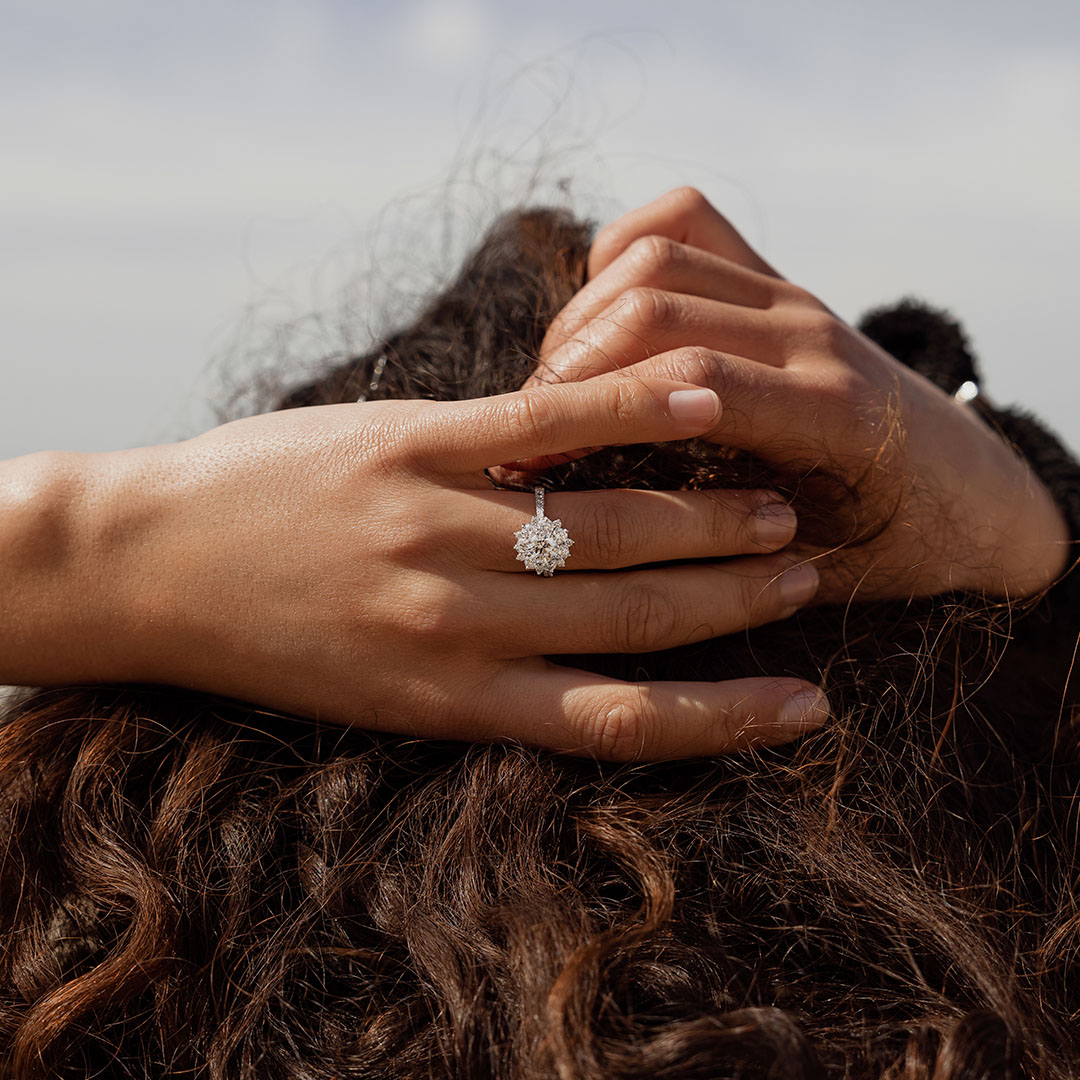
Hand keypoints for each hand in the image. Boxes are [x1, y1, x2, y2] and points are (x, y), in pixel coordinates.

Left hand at [21, 375, 826, 759]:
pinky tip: (700, 397)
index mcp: (457, 701)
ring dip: (709, 517)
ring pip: (611, 526)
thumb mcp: (377, 687)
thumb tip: (577, 645)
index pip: (626, 719)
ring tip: (776, 509)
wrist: (147, 569)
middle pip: (641, 617)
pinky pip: (541, 429)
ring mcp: (439, 530)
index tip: (807, 702)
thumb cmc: (267, 639)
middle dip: (742, 602)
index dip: (730, 715)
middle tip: (813, 574)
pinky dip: (629, 414)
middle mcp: (461, 628)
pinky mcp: (411, 447)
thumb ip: (480, 671)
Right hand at [520, 187, 1068, 603]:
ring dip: (585, 318)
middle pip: (656, 306)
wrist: (962, 489)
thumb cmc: (890, 543)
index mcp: (833, 417)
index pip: (693, 380)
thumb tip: (596, 528)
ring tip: (556, 387)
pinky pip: (681, 221)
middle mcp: (812, 339)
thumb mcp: (817, 569)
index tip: (532, 464)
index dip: (595, 413)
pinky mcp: (772, 278)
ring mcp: (793, 298)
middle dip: (570, 366)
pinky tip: (599, 318)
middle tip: (525, 429)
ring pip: (658, 257)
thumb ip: (723, 547)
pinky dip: (620, 255)